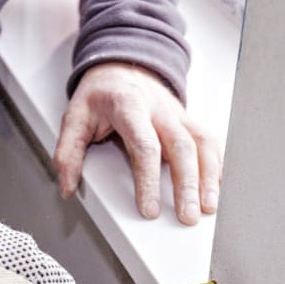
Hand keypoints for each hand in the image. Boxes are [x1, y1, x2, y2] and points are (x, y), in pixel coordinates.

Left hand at [55, 62, 222, 225]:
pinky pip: (209, 142)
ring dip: (208, 178)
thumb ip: (68, 152)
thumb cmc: (100, 94)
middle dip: (187, 185)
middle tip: (187, 216)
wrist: (121, 66)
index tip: (149, 209)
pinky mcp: (188, 121)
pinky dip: (216, 165)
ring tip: (208, 207)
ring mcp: (178, 115)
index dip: (148, 181)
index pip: (145, 146)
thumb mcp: (74, 116)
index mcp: (129, 107)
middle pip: (181, 148)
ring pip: (201, 144)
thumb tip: (67, 186)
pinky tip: (217, 187)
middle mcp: (159, 110)